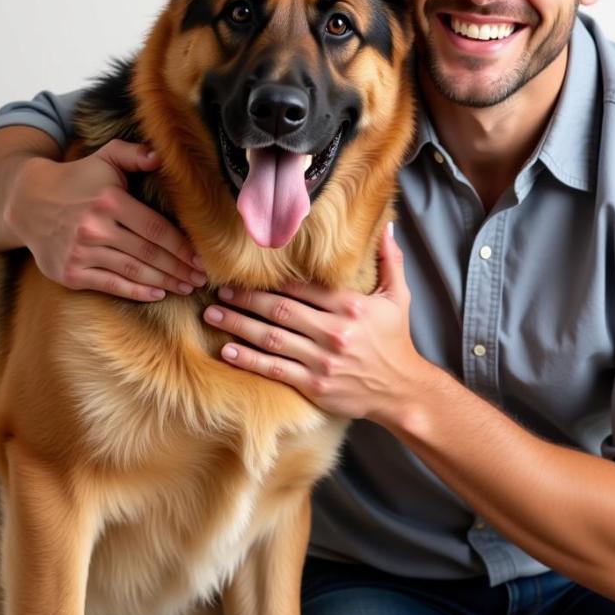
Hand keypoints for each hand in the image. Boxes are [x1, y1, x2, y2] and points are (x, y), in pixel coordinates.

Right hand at [5, 139, 206, 300]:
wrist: (27, 202)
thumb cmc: (78, 179)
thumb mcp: (106, 157)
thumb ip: (134, 153)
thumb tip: (162, 155)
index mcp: (110, 201)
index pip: (155, 229)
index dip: (182, 247)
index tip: (202, 258)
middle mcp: (95, 228)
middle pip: (148, 253)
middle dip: (179, 268)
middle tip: (202, 278)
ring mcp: (80, 253)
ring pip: (133, 271)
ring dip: (164, 282)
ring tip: (186, 287)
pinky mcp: (69, 273)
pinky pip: (110, 285)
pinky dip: (135, 292)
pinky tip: (157, 293)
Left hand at [204, 225, 433, 422]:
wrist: (401, 389)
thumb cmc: (396, 340)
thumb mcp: (398, 296)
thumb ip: (389, 260)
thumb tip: (386, 225)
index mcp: (352, 306)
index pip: (304, 287)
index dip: (273, 281)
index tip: (249, 274)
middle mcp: (335, 332)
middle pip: (281, 310)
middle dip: (247, 299)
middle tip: (220, 291)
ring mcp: (323, 361)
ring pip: (272, 338)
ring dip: (238, 325)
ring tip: (213, 314)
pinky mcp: (315, 385)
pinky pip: (275, 369)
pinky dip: (249, 359)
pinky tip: (228, 350)